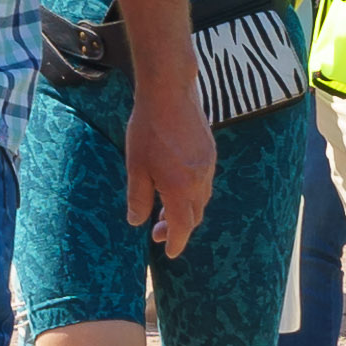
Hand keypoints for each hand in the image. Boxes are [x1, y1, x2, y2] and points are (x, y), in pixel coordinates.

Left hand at [122, 78, 214, 259]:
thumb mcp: (136, 167)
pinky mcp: (210, 152)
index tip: (169, 253)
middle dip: (178, 228)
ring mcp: (208, 166)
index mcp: (181, 189)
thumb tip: (137, 222)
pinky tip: (177, 186)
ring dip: (186, 210)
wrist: (170, 93)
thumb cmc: (148, 130)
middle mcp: (200, 181)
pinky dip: (192, 193)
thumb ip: (138, 198)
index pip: (182, 227)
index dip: (176, 242)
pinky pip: (204, 182)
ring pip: (201, 199)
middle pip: (195, 215)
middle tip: (158, 232)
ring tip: (165, 209)